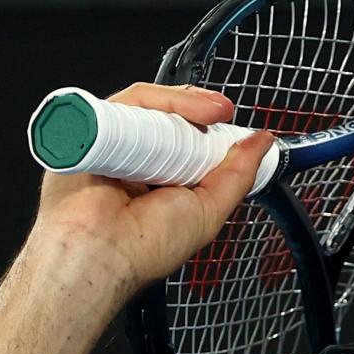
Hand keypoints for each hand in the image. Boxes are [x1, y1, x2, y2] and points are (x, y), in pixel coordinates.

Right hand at [31, 82, 274, 295]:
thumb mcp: (210, 209)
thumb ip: (238, 174)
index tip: (238, 129)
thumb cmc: (144, 246)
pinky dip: (158, 101)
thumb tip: (262, 142)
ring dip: (187, 104)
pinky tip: (179, 114)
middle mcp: (138, 158)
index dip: (215, 128)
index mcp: (162, 178)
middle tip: (224, 113)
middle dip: (204, 110)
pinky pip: (128, 102)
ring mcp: (114, 141)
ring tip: (212, 113)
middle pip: (173, 116)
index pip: (191, 138)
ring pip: (153, 104)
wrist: (101, 251)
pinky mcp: (91, 128)